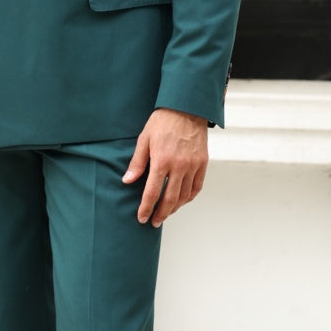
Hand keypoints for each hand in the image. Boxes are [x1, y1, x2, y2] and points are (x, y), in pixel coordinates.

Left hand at [122, 108, 208, 226]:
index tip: (142, 218)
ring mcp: (193, 165)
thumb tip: (127, 181)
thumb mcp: (144, 139)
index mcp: (162, 160)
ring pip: (184, 196)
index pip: (152, 192)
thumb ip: (137, 163)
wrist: (186, 108)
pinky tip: (181, 201)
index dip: (146, 208)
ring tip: (166, 213)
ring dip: (175, 208)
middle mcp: (179, 166)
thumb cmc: (163, 121)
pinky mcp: (202, 163)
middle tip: (154, 222)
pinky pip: (197, 187)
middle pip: (170, 199)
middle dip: (161, 214)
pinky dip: (189, 197)